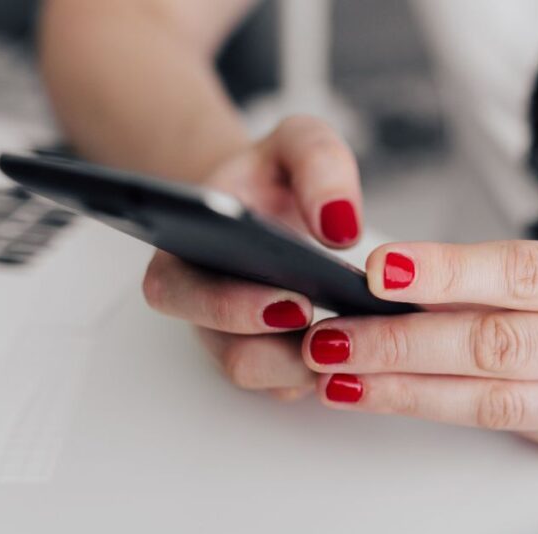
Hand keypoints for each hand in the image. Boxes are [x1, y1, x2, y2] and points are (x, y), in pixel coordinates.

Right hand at [142, 116, 361, 399]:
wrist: (269, 206)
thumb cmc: (274, 177)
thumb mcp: (299, 143)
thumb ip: (319, 163)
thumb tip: (340, 226)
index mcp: (181, 252)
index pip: (177, 292)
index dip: (228, 307)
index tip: (293, 302)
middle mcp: (199, 306)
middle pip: (224, 351)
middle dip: (276, 348)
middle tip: (330, 326)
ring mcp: (231, 340)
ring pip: (260, 377)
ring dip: (305, 367)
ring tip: (353, 340)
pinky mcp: (266, 363)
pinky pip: (288, 386)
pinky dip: (323, 374)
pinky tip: (360, 353)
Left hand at [302, 240, 537, 458]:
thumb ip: (496, 279)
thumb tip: (391, 284)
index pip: (525, 274)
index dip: (449, 272)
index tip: (377, 270)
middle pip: (499, 345)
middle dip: (401, 343)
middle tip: (330, 338)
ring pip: (491, 399)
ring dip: (401, 389)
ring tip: (337, 376)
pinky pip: (499, 425)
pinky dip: (432, 410)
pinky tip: (383, 397)